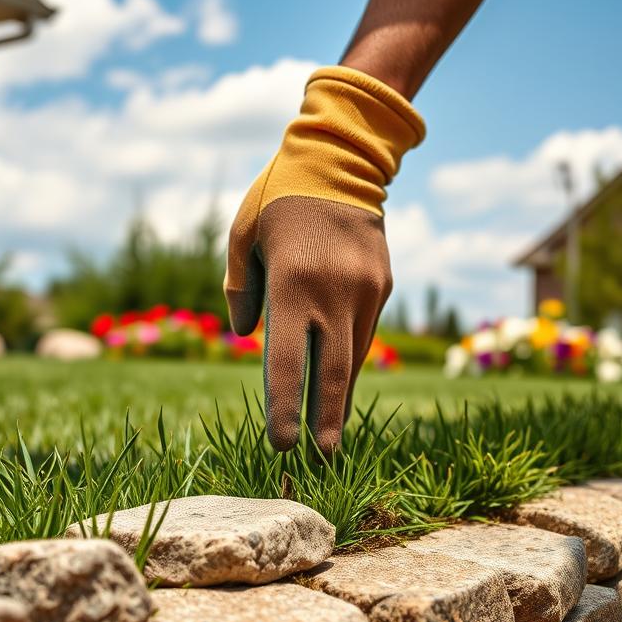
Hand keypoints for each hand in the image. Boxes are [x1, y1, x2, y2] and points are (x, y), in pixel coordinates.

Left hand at [224, 66, 424, 454]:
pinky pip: (363, 333)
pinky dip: (348, 360)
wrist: (341, 161)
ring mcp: (364, 291)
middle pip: (331, 375)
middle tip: (319, 461)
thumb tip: (250, 337)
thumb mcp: (243, 238)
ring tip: (329, 433)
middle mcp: (333, 293)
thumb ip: (240, 291)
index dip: (285, 408)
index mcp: (292, 284)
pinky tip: (338, 382)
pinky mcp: (381, 286)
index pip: (287, 362)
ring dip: (339, 397)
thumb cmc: (276, 201)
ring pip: (352, 358)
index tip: (283, 445)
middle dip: (325, 423)